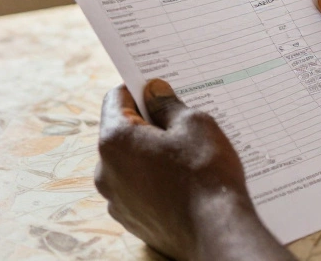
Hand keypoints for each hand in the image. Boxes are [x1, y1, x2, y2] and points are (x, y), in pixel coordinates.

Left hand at [96, 79, 267, 260]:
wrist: (215, 231)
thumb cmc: (205, 174)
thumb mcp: (193, 123)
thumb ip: (167, 104)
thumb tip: (154, 92)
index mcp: (114, 141)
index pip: (116, 98)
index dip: (139, 89)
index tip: (160, 89)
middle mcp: (105, 171)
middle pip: (121, 132)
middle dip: (148, 123)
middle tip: (181, 123)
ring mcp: (116, 200)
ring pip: (130, 162)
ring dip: (151, 153)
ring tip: (186, 156)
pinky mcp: (131, 219)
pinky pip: (138, 188)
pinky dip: (154, 179)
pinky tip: (183, 181)